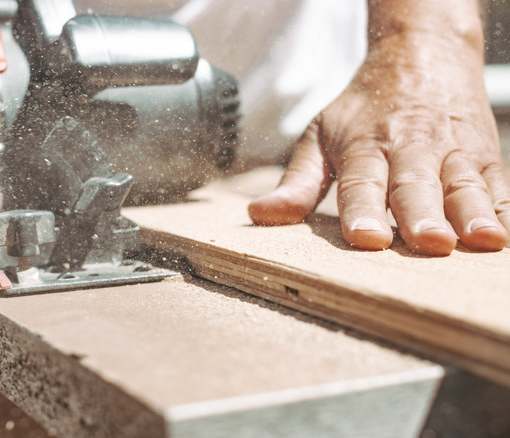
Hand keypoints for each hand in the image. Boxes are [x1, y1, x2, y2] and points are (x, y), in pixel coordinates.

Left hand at [247, 16, 509, 255]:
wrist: (422, 54)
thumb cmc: (363, 109)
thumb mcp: (320, 135)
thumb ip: (297, 181)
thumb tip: (259, 215)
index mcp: (364, 147)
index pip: (360, 182)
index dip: (362, 209)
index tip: (365, 237)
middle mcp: (409, 149)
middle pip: (415, 186)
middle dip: (422, 215)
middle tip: (428, 242)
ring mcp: (451, 151)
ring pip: (463, 183)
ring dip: (473, 212)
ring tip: (481, 239)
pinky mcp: (484, 155)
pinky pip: (498, 183)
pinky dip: (504, 207)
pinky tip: (505, 233)